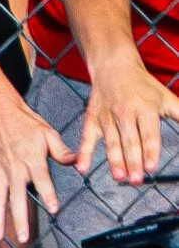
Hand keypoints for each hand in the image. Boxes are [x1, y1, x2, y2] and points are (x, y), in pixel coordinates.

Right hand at [0, 89, 75, 243]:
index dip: (48, 194)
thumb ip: (61, 150)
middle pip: (16, 196)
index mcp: (32, 158)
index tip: (53, 208)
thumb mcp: (48, 132)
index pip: (42, 180)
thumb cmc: (24, 122)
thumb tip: (76, 161)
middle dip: (19, 218)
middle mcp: (14, 167)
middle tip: (22, 236)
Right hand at [77, 51, 178, 182]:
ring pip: (111, 142)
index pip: (149, 133)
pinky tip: (81, 167)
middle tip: (136, 180)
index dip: (150, 150)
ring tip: (119, 177)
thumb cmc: (143, 86)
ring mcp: (107, 116)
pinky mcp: (93, 119)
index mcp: (145, 108)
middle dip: (133, 161)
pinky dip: (84, 153)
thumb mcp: (166, 98)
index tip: (151, 166)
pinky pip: (87, 138)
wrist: (113, 67)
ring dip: (114, 160)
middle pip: (130, 140)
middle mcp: (125, 112)